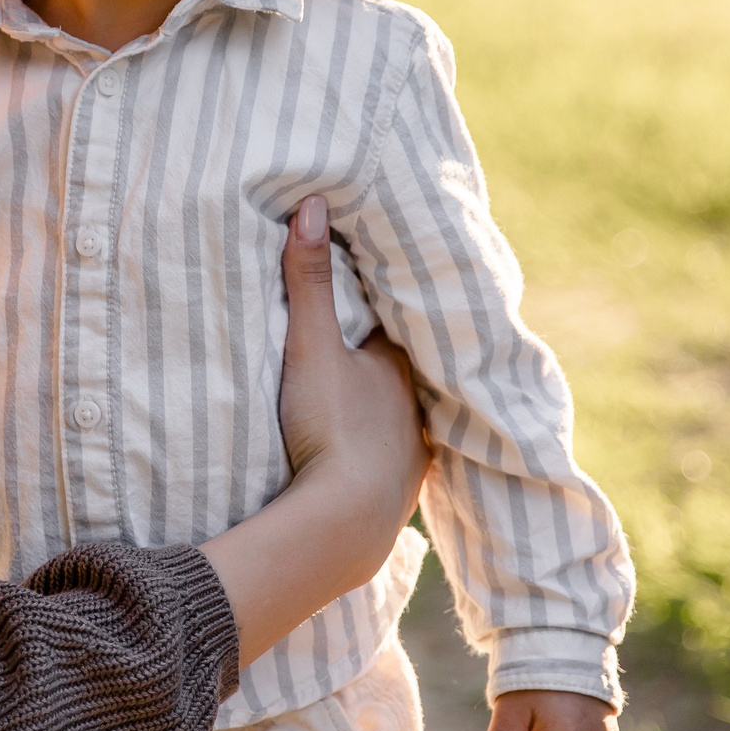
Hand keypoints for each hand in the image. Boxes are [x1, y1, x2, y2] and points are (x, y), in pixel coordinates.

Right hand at [198, 198, 430, 668]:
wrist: (344, 526)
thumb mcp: (311, 348)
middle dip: (389, 351)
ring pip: (406, 413)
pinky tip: (377, 449)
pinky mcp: (400, 492)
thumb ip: (309, 280)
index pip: (400, 319)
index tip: (373, 278)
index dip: (385, 300)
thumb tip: (314, 204)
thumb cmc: (333, 428)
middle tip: (373, 332)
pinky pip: (398, 455)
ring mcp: (415, 453)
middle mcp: (420, 407)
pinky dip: (387, 444)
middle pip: (405, 367)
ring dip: (389, 402)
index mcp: (405, 365)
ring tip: (374, 389)